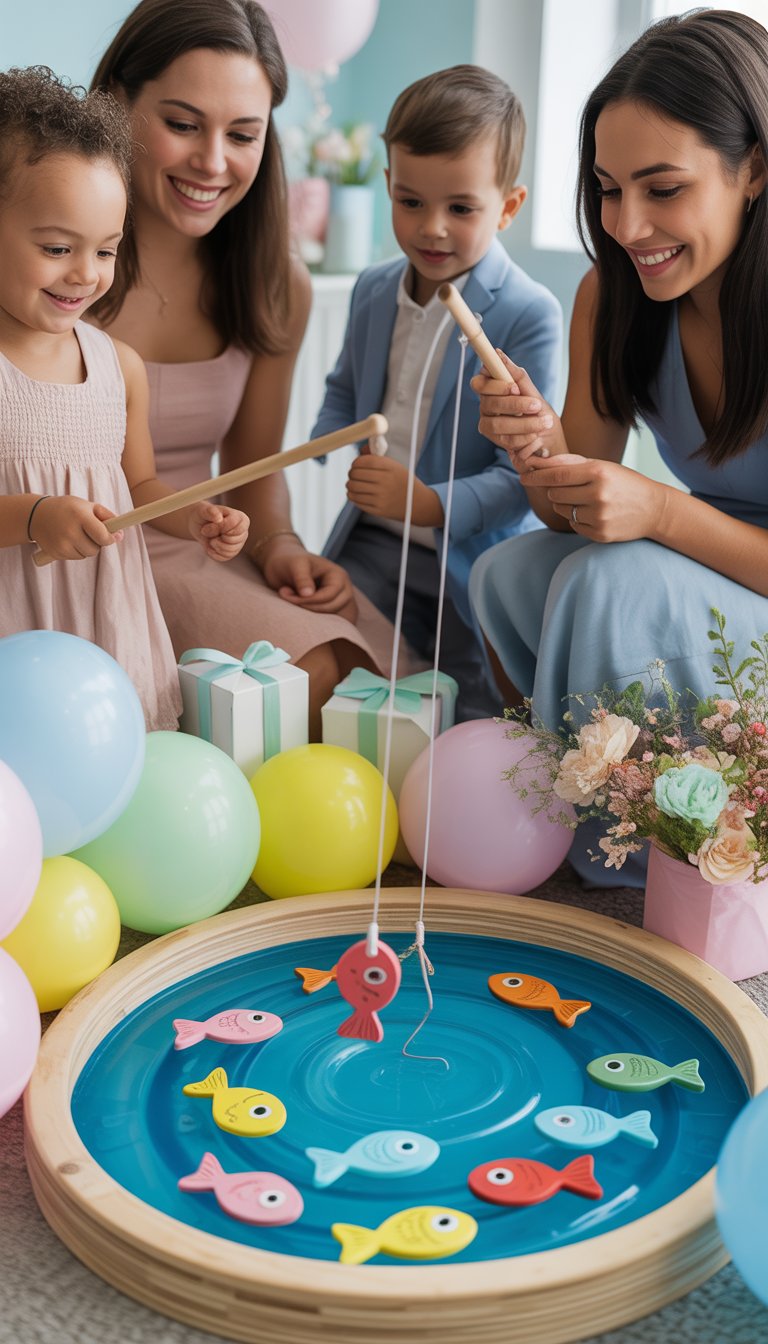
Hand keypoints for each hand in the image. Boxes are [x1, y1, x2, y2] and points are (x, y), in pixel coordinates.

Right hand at [30, 497, 122, 559]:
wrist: (37, 515)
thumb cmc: (67, 508)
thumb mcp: (87, 505)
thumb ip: (106, 516)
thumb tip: (120, 534)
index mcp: (80, 516)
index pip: (102, 536)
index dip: (111, 538)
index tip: (114, 536)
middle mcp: (70, 531)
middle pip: (95, 549)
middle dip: (98, 543)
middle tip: (91, 532)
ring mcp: (62, 544)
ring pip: (86, 555)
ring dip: (87, 547)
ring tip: (78, 534)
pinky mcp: (56, 553)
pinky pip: (76, 557)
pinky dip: (77, 551)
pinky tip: (69, 540)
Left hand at [190, 502, 249, 560]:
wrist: (199, 525)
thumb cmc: (203, 515)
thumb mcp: (203, 510)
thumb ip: (210, 511)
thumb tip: (218, 518)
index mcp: (241, 518)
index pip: (233, 525)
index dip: (218, 528)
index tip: (206, 526)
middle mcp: (243, 531)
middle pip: (232, 540)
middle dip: (216, 537)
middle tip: (207, 532)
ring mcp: (239, 543)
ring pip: (229, 550)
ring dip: (215, 546)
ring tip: (210, 539)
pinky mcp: (232, 553)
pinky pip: (225, 557)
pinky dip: (214, 553)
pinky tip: (210, 546)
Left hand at [261, 540, 357, 617]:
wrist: (282, 565)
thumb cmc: (290, 561)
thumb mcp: (295, 565)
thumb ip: (302, 578)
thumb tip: (308, 594)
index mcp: (338, 575)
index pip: (330, 595)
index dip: (310, 599)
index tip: (288, 595)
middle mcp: (342, 589)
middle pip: (333, 607)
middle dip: (309, 607)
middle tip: (287, 597)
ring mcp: (336, 600)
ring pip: (330, 617)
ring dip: (309, 613)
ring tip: (290, 599)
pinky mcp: (327, 609)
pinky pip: (326, 621)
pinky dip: (311, 619)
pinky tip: (296, 609)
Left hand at [346, 455, 442, 526]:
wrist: (418, 504)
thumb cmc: (402, 481)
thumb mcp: (394, 465)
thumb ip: (376, 456)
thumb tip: (361, 450)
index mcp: (390, 468)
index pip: (363, 461)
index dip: (356, 462)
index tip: (356, 464)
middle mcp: (385, 482)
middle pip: (355, 474)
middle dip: (351, 473)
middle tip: (353, 474)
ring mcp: (381, 497)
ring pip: (352, 488)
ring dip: (350, 485)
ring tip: (353, 484)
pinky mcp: (378, 510)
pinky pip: (356, 501)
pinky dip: (352, 496)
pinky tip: (356, 493)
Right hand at [471, 352, 564, 467]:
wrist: (550, 443)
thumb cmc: (541, 415)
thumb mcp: (534, 392)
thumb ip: (516, 375)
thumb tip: (498, 353)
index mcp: (492, 389)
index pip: (479, 383)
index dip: (496, 385)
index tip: (515, 388)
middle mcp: (486, 405)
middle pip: (489, 403)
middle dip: (516, 404)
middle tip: (536, 405)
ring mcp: (488, 423)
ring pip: (497, 424)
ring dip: (524, 423)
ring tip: (544, 423)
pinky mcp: (494, 440)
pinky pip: (504, 439)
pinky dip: (524, 436)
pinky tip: (535, 436)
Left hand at [519, 455, 663, 541]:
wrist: (654, 508)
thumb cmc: (623, 483)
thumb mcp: (601, 466)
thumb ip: (570, 463)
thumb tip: (538, 462)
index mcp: (598, 472)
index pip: (557, 475)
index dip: (537, 476)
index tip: (523, 476)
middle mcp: (598, 494)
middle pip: (555, 493)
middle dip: (555, 490)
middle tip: (570, 488)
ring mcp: (599, 516)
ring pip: (562, 509)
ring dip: (566, 504)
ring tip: (586, 500)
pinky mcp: (599, 533)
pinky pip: (573, 524)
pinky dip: (577, 518)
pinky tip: (595, 513)